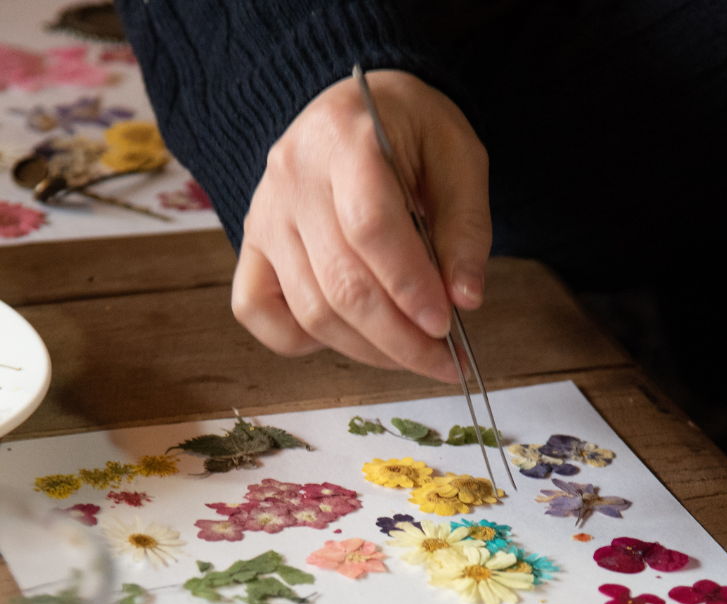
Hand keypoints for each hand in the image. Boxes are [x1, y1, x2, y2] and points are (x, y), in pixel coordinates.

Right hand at [232, 71, 489, 380]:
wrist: (357, 111)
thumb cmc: (411, 133)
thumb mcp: (459, 158)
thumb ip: (466, 228)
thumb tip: (464, 299)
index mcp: (345, 140)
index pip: (370, 228)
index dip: (410, 286)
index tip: (446, 325)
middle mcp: (292, 179)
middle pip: (341, 284)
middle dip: (400, 339)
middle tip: (445, 361)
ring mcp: (265, 217)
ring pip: (311, 311)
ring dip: (370, 349)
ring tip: (415, 355)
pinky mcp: (253, 248)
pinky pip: (258, 312)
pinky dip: (302, 341)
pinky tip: (352, 336)